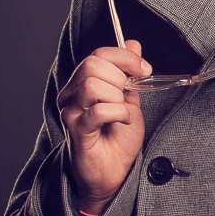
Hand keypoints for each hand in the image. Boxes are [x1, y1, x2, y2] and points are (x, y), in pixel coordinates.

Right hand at [57, 40, 150, 213]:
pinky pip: (98, 110)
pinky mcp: (76, 130)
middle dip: (120, 78)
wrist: (114, 172)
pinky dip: (118, 114)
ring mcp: (71, 111)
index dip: (124, 57)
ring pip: (92, 85)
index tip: (144, 70)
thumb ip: (129, 74)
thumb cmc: (119, 138)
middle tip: (129, 97)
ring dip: (117, 98)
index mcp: (82, 83)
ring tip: (122, 113)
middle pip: (91, 65)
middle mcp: (71, 94)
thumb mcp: (130, 100)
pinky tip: (122, 122)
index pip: (98, 54)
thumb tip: (133, 44)